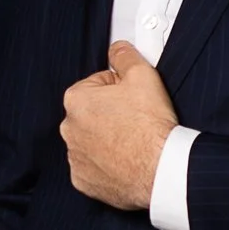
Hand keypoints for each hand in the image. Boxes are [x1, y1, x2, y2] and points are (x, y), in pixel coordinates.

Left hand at [60, 42, 178, 210]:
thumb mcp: (142, 75)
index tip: (135, 98)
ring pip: (93, 141)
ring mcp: (75, 157)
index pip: (98, 85)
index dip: (121, 89)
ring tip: (135, 142)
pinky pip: (94, 168)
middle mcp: (68, 129)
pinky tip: (127, 161)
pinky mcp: (83, 180)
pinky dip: (108, 165)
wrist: (160, 169)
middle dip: (113, 114)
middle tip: (138, 120)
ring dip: (109, 140)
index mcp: (76, 100)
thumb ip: (125, 56)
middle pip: (94, 113)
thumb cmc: (149, 126)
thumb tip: (118, 49)